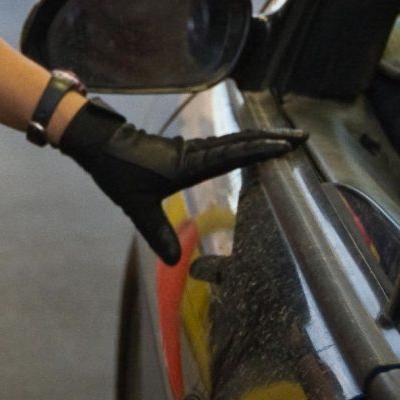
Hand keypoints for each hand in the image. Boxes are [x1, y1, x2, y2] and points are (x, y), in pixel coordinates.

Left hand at [56, 100, 305, 262]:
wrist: (98, 144)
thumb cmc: (117, 173)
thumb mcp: (137, 207)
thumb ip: (158, 233)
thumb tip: (175, 263)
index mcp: (189, 165)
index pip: (233, 155)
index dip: (261, 151)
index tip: (287, 146)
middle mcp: (194, 153)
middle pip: (241, 141)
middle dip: (271, 138)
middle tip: (301, 136)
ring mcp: (190, 148)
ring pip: (232, 140)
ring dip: (259, 138)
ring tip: (284, 139)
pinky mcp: (184, 149)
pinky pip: (221, 144)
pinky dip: (241, 143)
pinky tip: (247, 147)